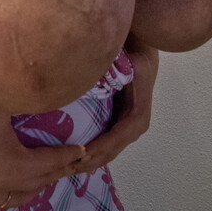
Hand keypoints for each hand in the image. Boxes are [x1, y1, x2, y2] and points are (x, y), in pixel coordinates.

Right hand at [0, 102, 85, 207]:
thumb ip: (17, 93)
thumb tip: (35, 82)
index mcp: (22, 165)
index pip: (55, 160)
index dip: (70, 154)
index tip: (83, 150)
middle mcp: (11, 185)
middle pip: (43, 181)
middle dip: (59, 171)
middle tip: (71, 163)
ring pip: (23, 196)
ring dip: (38, 186)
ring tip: (44, 178)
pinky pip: (1, 200)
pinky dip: (14, 194)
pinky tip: (8, 189)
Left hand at [76, 35, 158, 172]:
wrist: (143, 42)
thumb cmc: (134, 48)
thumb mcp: (128, 58)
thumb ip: (113, 68)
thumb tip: (87, 76)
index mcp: (138, 110)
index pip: (119, 135)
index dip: (101, 147)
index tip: (81, 153)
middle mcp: (136, 122)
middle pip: (114, 148)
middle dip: (92, 159)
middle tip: (68, 167)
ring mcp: (129, 122)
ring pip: (111, 148)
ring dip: (92, 159)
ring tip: (69, 167)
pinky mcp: (121, 119)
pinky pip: (108, 139)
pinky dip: (95, 150)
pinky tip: (76, 156)